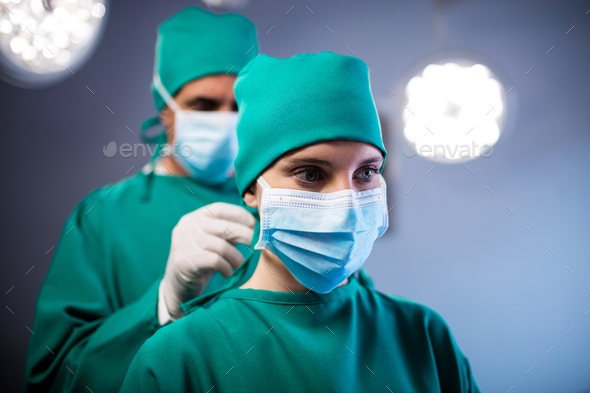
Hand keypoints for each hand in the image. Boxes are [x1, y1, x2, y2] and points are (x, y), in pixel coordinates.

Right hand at [158, 202, 255, 322]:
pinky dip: (226, 267)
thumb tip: (256, 226)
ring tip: (239, 264)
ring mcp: (183, 242)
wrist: (179, 286)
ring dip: (236, 257)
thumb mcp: (215, 242)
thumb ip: (230, 232)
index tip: (255, 225)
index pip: (220, 209)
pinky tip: (228, 273)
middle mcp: (187, 226)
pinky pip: (215, 261)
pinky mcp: (183, 260)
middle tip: (256, 245)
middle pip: (224, 227)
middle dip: (245, 235)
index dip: (240, 215)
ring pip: (221, 246)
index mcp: (194, 217)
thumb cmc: (203, 261)